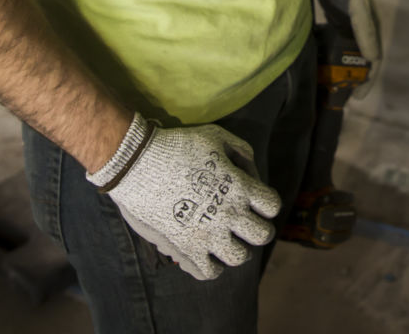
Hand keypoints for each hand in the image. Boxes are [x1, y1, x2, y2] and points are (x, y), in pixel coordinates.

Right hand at [102, 120, 280, 280]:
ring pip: (239, 258)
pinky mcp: (185, 249)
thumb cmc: (176, 145)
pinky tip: (205, 252)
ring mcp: (208, 235)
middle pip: (262, 235)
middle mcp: (229, 214)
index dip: (266, 203)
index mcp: (239, 187)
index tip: (255, 202)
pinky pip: (209, 272)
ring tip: (224, 239)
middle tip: (243, 224)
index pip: (272, 206)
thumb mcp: (215, 136)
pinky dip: (211, 266)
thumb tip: (252, 172)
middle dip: (257, 229)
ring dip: (235, 248)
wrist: (136, 162)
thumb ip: (240, 151)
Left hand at [312, 0, 382, 96]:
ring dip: (340, 69)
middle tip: (341, 94)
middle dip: (353, 78)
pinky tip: (319, 64)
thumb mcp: (357, 7)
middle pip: (360, 60)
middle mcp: (361, 28)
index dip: (368, 79)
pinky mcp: (332, 20)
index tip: (358, 97)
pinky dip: (329, 56)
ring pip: (346, 54)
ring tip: (330, 84)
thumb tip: (372, 61)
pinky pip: (333, 44)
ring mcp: (346, 24)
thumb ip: (365, 32)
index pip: (374, 60)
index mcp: (372, 27)